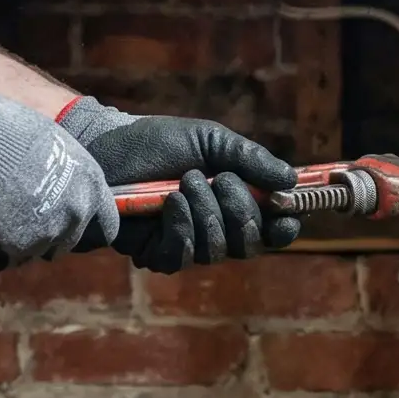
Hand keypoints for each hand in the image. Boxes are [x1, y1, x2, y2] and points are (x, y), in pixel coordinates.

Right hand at [0, 71, 116, 270]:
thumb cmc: (4, 127)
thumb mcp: (51, 142)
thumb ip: (64, 172)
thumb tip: (56, 181)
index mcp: (90, 185)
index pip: (107, 223)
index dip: (86, 222)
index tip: (67, 217)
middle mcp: (74, 214)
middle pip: (69, 240)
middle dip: (50, 232)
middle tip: (22, 210)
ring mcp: (45, 235)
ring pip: (37, 251)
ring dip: (21, 239)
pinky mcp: (14, 250)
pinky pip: (7, 258)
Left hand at [61, 102, 302, 273]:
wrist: (106, 148)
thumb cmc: (157, 142)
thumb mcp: (209, 140)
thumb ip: (251, 159)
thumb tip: (292, 180)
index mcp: (235, 202)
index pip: (274, 229)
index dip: (285, 225)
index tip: (284, 208)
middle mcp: (216, 229)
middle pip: (251, 245)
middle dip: (241, 211)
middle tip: (220, 179)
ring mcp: (187, 244)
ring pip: (217, 251)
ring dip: (206, 214)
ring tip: (185, 182)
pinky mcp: (156, 253)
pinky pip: (182, 257)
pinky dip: (181, 229)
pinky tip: (169, 203)